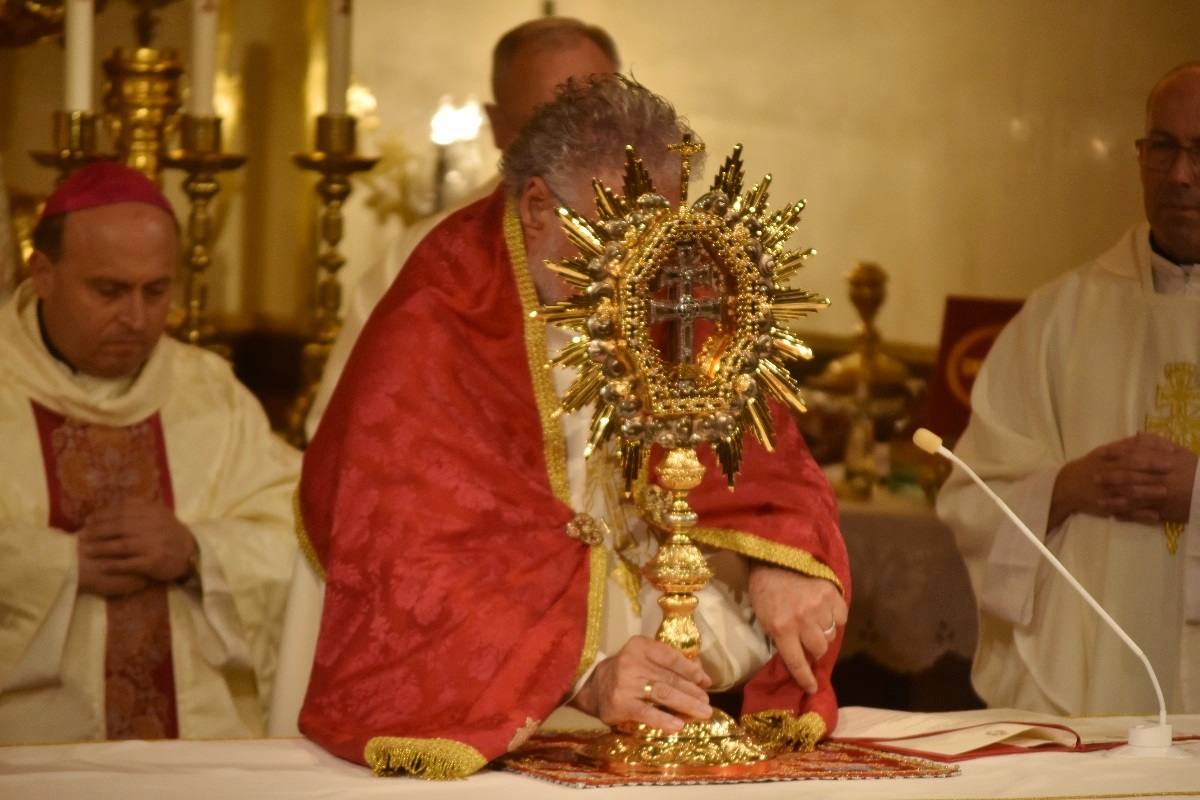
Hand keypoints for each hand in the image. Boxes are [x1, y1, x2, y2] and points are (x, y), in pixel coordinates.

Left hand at [76, 498, 195, 593]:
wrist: (190, 552)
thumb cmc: (168, 532)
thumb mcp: (158, 513)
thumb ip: (139, 506)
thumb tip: (114, 503)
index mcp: (152, 511)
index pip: (122, 510)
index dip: (102, 515)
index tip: (88, 520)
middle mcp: (152, 525)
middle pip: (118, 527)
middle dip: (97, 531)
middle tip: (82, 535)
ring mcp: (153, 544)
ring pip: (121, 545)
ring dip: (101, 548)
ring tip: (87, 550)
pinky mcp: (153, 561)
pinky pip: (129, 564)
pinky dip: (114, 565)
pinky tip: (102, 566)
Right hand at [570, 635, 712, 732]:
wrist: (592, 688)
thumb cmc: (626, 673)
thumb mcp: (644, 659)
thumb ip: (669, 664)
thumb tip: (702, 676)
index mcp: (640, 646)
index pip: (671, 657)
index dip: (691, 670)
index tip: (706, 682)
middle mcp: (632, 661)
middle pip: (670, 678)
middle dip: (692, 691)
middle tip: (707, 703)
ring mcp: (626, 683)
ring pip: (663, 694)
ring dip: (686, 704)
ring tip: (702, 713)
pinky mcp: (621, 704)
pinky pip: (647, 712)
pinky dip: (665, 719)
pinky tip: (679, 725)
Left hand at [748, 563, 846, 695]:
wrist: (773, 559)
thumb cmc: (765, 592)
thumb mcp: (765, 619)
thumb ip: (782, 639)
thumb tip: (801, 659)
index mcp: (781, 628)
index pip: (797, 661)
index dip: (805, 678)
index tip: (812, 687)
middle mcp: (802, 620)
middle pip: (819, 649)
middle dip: (815, 648)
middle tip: (809, 640)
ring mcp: (819, 606)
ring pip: (831, 634)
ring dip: (824, 632)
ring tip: (815, 621)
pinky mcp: (831, 593)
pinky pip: (841, 617)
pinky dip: (835, 617)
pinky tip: (825, 610)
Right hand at [1049, 433, 1195, 528]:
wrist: (1066, 486)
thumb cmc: (1089, 467)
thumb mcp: (1102, 452)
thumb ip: (1123, 445)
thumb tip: (1143, 436)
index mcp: (1106, 459)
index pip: (1129, 454)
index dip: (1149, 453)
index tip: (1169, 452)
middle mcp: (1106, 473)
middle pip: (1130, 471)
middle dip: (1150, 470)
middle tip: (1170, 470)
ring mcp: (1105, 491)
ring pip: (1127, 491)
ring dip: (1147, 492)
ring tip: (1164, 492)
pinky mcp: (1106, 506)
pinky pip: (1124, 512)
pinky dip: (1139, 515)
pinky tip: (1154, 516)